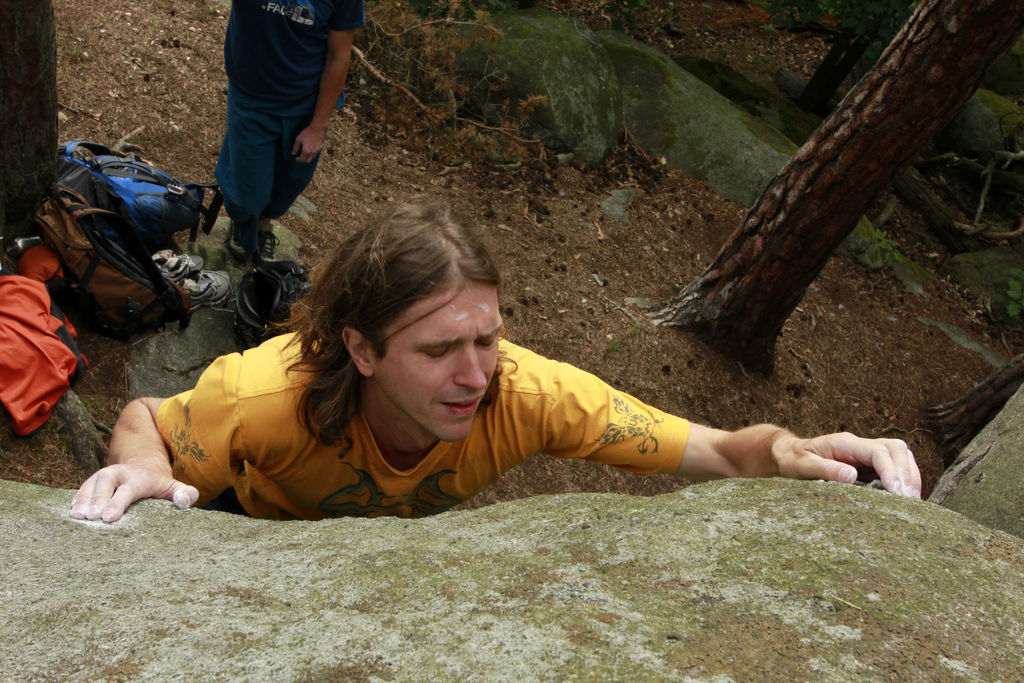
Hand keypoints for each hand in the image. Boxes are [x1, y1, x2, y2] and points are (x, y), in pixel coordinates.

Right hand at [70, 463, 199, 522]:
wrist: (143, 464)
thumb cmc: (159, 483)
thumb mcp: (174, 486)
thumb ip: (184, 493)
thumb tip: (184, 502)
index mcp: (140, 478)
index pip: (128, 490)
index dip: (118, 503)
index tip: (109, 517)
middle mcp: (120, 474)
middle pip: (106, 482)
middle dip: (97, 499)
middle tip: (89, 518)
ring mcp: (104, 475)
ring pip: (91, 483)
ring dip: (83, 499)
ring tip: (77, 517)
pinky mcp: (93, 481)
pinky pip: (82, 487)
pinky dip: (76, 498)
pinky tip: (71, 511)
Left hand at [291, 125, 326, 162]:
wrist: (317, 128)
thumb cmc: (307, 133)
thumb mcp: (298, 139)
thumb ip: (295, 147)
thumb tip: (293, 153)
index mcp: (306, 151)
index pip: (301, 159)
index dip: (298, 159)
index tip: (296, 158)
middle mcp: (312, 152)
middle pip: (307, 161)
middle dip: (303, 161)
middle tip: (300, 158)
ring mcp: (317, 151)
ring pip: (312, 158)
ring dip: (308, 158)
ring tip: (305, 155)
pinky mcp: (320, 148)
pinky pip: (316, 154)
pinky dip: (312, 154)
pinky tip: (310, 151)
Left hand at [773, 432, 920, 497]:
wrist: (788, 455)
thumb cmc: (793, 459)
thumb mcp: (803, 465)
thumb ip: (825, 469)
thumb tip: (851, 476)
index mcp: (845, 443)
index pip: (878, 451)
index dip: (891, 470)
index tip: (896, 491)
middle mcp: (860, 445)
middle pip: (896, 450)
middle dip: (907, 474)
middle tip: (910, 500)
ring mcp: (866, 454)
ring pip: (900, 457)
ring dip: (910, 477)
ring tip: (913, 502)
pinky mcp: (868, 466)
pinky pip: (894, 469)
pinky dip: (904, 481)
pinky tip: (905, 500)